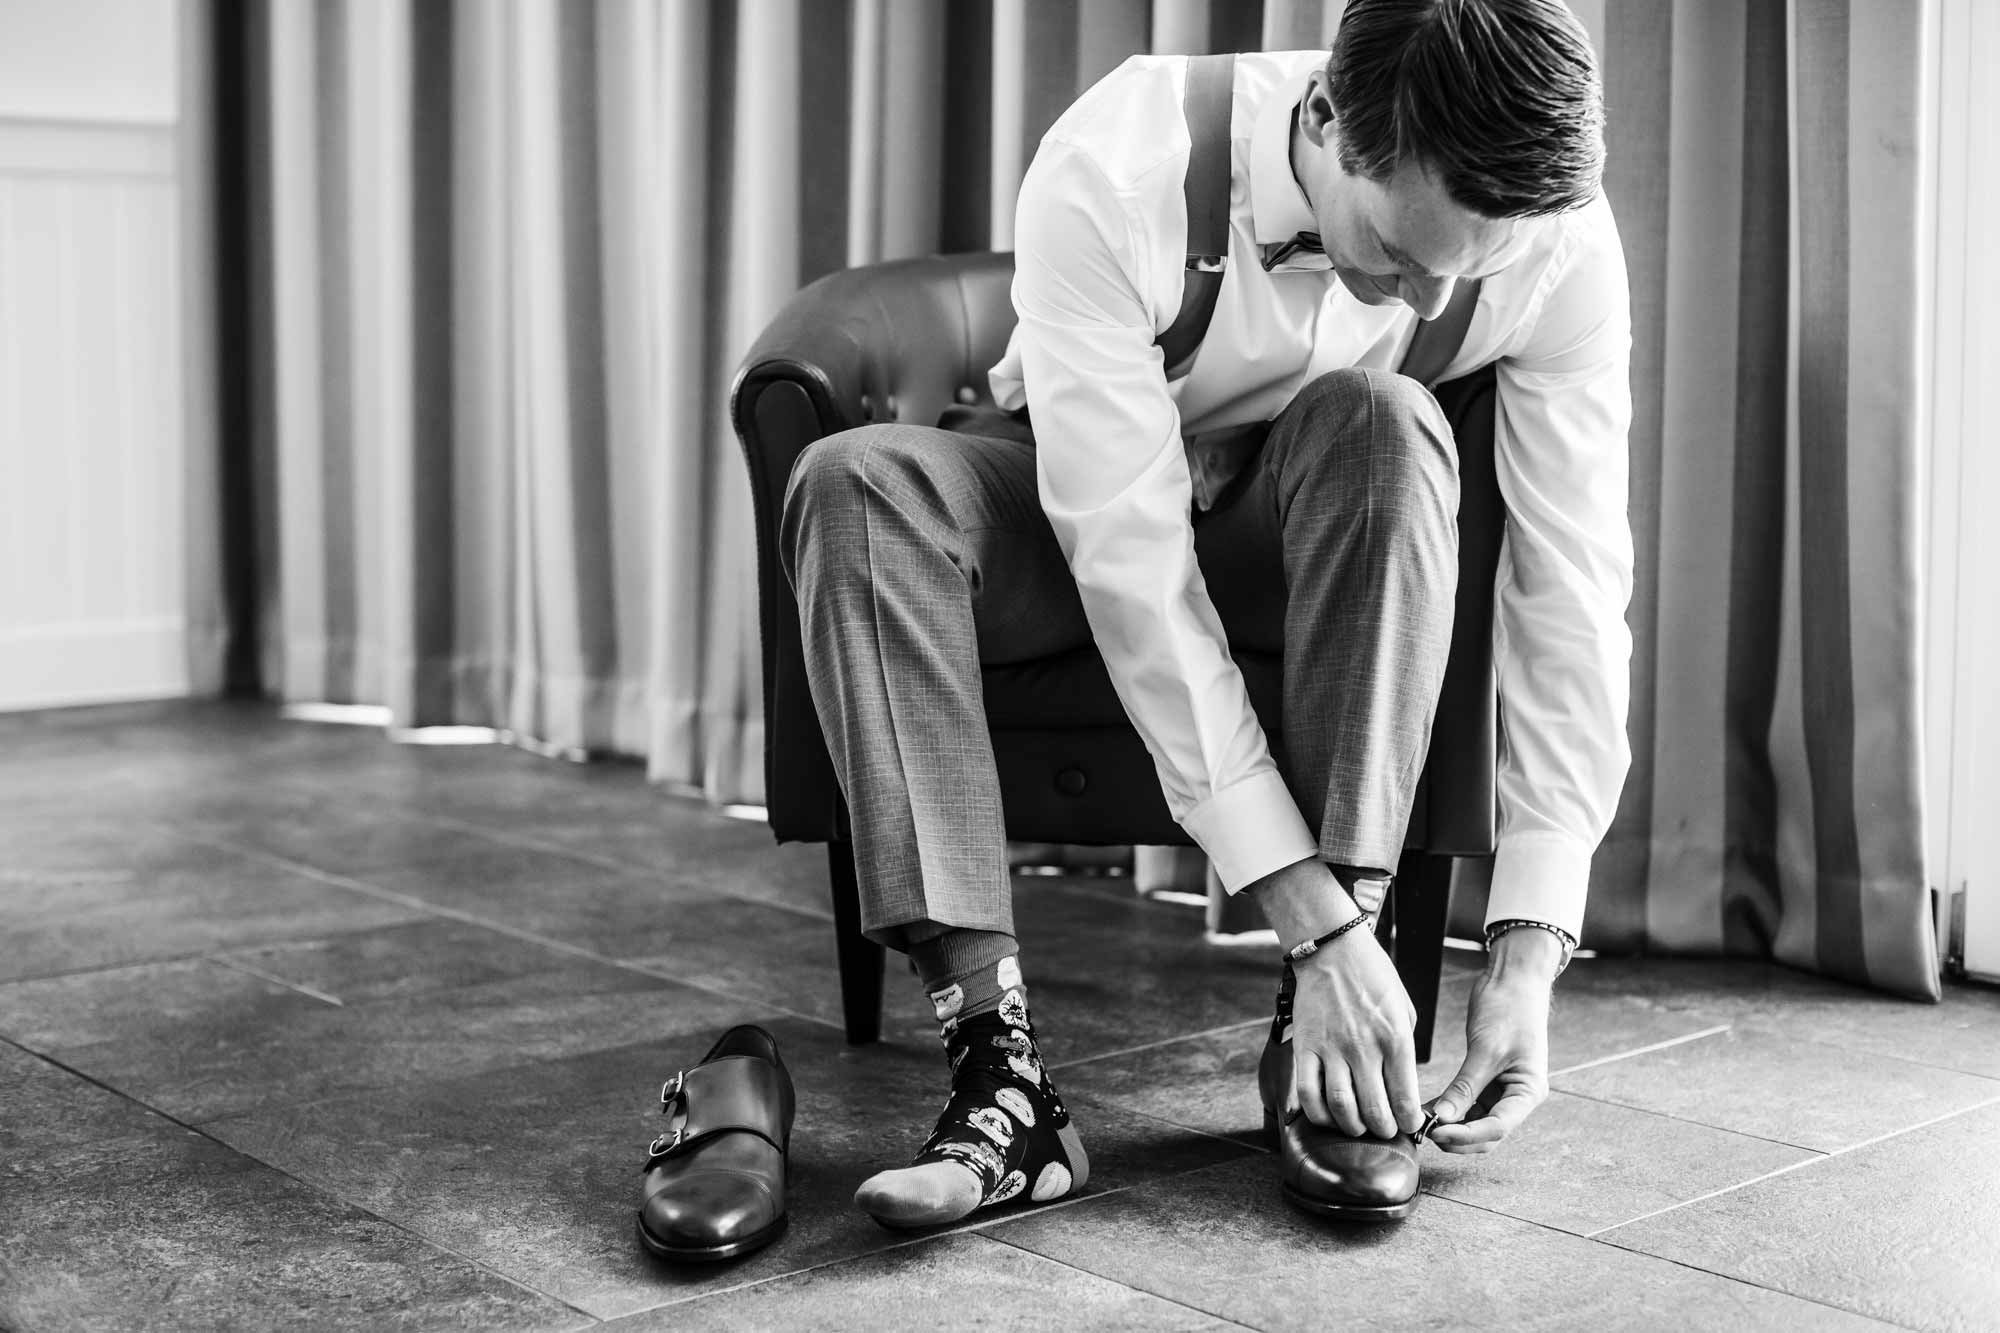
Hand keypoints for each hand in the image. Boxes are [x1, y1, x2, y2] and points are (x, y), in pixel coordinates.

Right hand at [1289, 933, 1423, 1138]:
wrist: (1332, 949)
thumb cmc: (1373, 975)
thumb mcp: (1404, 1009)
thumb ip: (1404, 1047)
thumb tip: (1402, 1083)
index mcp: (1395, 1038)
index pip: (1405, 1099)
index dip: (1409, 1123)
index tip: (1408, 1126)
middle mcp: (1364, 1047)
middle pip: (1374, 1110)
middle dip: (1383, 1130)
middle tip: (1384, 1131)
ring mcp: (1332, 1048)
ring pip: (1341, 1107)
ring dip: (1352, 1127)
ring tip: (1358, 1127)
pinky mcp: (1306, 1046)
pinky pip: (1308, 1092)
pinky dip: (1318, 1113)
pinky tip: (1327, 1116)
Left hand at [1426, 930, 1556, 1153]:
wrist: (1513, 980)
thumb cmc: (1509, 1009)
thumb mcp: (1486, 1050)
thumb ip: (1465, 1087)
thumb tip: (1443, 1119)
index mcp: (1529, 1092)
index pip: (1498, 1127)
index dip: (1466, 1135)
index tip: (1437, 1132)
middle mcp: (1518, 1096)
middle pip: (1488, 1134)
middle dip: (1458, 1138)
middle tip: (1426, 1133)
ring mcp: (1502, 1089)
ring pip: (1476, 1122)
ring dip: (1451, 1126)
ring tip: (1422, 1123)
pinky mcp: (1486, 1079)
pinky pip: (1467, 1104)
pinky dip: (1449, 1109)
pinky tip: (1427, 1109)